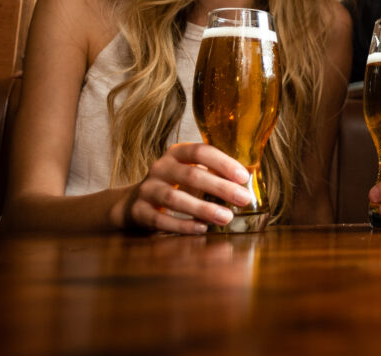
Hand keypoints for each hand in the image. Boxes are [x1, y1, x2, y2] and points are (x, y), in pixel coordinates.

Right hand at [115, 142, 253, 233]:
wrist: (133, 203)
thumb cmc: (174, 185)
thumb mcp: (189, 172)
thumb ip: (212, 174)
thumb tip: (247, 185)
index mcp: (176, 153)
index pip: (200, 151)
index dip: (223, 162)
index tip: (244, 176)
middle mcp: (160, 168)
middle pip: (191, 176)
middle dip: (220, 188)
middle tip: (244, 200)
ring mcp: (147, 190)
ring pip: (175, 199)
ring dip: (204, 209)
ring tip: (226, 218)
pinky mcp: (139, 212)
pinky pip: (161, 220)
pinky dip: (183, 225)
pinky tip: (202, 228)